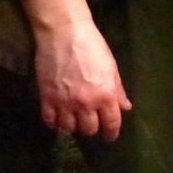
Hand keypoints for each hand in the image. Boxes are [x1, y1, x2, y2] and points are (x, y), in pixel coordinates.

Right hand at [21, 0, 132, 140]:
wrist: (65, 34)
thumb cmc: (93, 47)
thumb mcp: (112, 68)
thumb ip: (118, 90)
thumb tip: (126, 107)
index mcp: (106, 95)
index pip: (111, 123)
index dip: (112, 133)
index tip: (110, 137)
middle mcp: (86, 103)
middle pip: (89, 129)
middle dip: (92, 128)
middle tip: (91, 123)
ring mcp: (64, 102)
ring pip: (68, 128)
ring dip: (72, 126)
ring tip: (74, 120)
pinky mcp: (46, 98)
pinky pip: (49, 121)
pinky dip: (54, 123)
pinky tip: (57, 119)